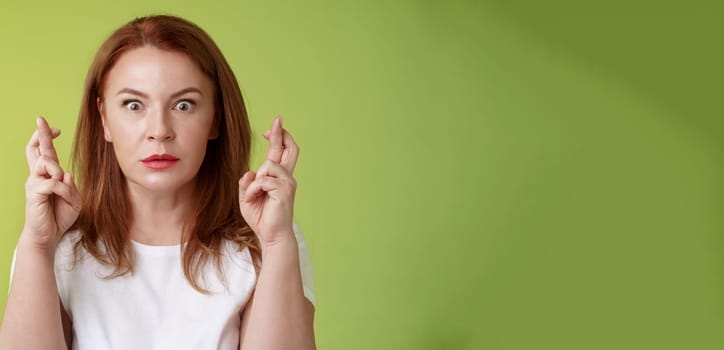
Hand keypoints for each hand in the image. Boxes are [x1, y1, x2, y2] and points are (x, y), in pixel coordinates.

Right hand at [21, 117, 81, 249]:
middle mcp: (38, 175)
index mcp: (48, 175)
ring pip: (47, 163)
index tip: (56, 128)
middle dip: (41, 133)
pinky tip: (62, 197)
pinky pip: (53, 183)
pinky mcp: (34, 192)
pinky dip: (63, 190)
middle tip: (40, 119)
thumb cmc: (60, 215)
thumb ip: (71, 186)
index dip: (47, 138)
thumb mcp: (74, 199)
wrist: (48, 234)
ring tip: (60, 183)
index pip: (44, 152)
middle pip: (38, 150)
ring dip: (58, 171)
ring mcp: (34, 182)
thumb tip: (65, 174)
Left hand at [238, 116, 298, 248]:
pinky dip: (253, 190)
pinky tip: (255, 200)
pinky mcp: (285, 190)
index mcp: (279, 177)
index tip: (271, 128)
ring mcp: (288, 183)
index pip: (282, 152)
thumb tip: (250, 172)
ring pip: (268, 165)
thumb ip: (247, 182)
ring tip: (254, 196)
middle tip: (278, 119)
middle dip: (282, 133)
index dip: (278, 137)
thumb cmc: (262, 218)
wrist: (271, 236)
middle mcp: (287, 177)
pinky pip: (262, 180)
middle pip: (290, 148)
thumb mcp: (247, 197)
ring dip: (254, 181)